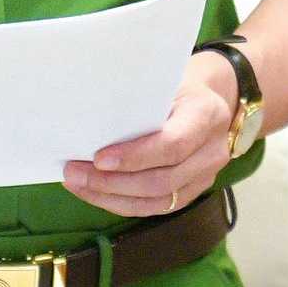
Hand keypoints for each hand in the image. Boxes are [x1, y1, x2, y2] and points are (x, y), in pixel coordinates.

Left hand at [62, 51, 235, 216]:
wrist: (207, 98)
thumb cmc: (176, 85)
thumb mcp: (162, 80)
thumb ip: (137, 99)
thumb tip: (89, 118)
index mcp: (206, 115)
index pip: (172, 144)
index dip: (134, 156)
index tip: (98, 158)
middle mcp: (212, 151)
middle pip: (162, 180)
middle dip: (113, 182)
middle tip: (75, 173)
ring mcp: (205, 176)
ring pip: (157, 201)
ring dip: (112, 197)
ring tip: (78, 184)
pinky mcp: (191, 191)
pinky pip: (155, 206)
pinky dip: (121, 202)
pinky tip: (95, 192)